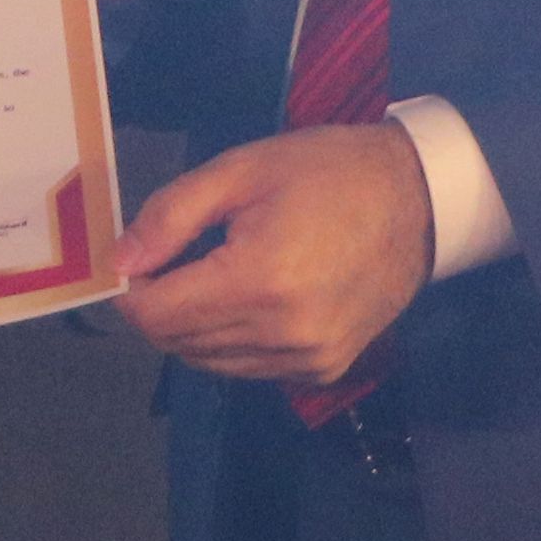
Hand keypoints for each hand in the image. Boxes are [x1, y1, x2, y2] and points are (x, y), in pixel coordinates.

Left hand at [113, 121, 431, 387]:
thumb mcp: (240, 171)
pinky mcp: (325, 370)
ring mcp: (308, 360)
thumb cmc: (328, 172)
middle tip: (171, 259)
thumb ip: (171, 215)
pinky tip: (245, 299)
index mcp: (259, 282)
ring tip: (211, 273)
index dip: (131, 289)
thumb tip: (120, 260)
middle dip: (158, 305)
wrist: (420, 200)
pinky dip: (229, 342)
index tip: (136, 258)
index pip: (157, 315)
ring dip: (191, 327)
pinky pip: (248, 369)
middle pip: (177, 344)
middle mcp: (284, 335)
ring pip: (209, 363)